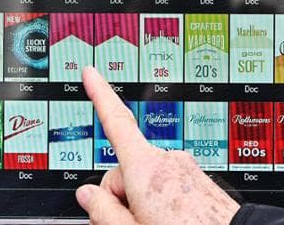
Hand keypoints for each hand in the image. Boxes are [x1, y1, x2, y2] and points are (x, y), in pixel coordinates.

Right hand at [76, 66, 240, 224]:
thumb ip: (104, 211)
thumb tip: (88, 195)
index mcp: (145, 168)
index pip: (116, 121)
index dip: (100, 94)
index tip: (91, 72)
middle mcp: (166, 159)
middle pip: (124, 170)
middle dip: (119, 196)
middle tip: (129, 224)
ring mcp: (184, 167)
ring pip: (145, 180)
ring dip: (141, 201)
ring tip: (155, 224)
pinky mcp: (196, 177)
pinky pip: (166, 184)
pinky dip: (160, 200)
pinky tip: (169, 219)